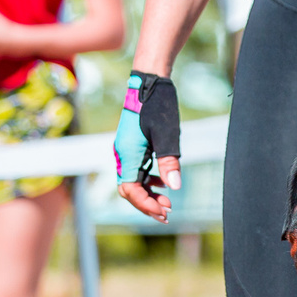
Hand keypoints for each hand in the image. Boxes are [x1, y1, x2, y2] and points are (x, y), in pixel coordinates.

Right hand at [114, 70, 180, 222]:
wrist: (149, 82)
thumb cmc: (158, 105)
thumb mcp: (167, 135)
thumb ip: (169, 162)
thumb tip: (174, 187)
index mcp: (127, 153)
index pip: (131, 190)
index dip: (146, 204)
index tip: (165, 211)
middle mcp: (122, 154)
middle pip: (129, 190)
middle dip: (147, 204)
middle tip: (167, 214)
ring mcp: (126, 150)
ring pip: (133, 182)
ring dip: (148, 194)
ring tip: (167, 203)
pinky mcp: (133, 146)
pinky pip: (137, 170)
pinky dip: (148, 181)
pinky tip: (163, 183)